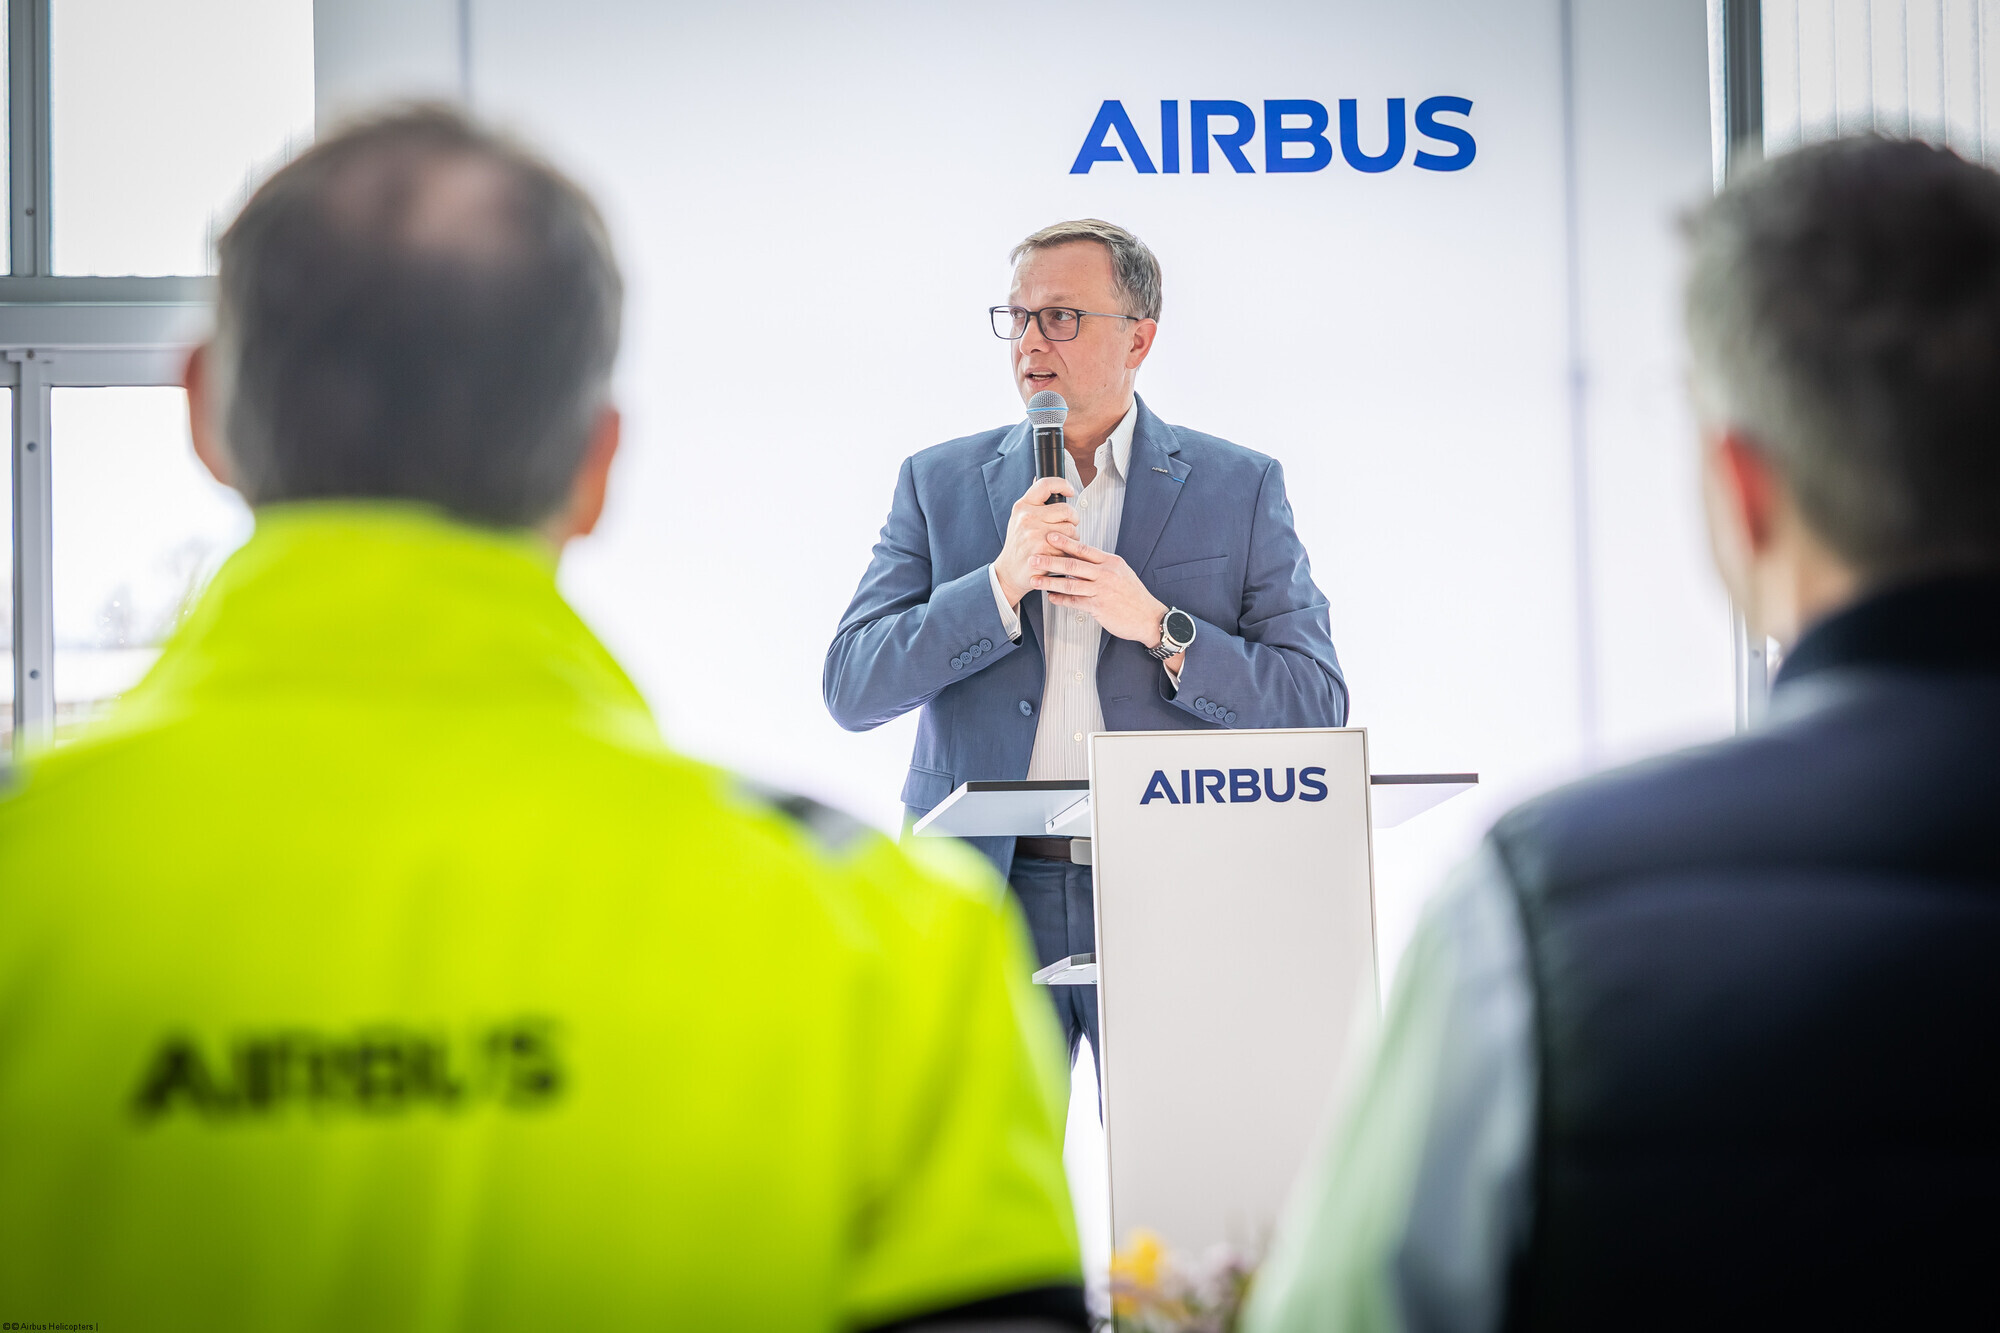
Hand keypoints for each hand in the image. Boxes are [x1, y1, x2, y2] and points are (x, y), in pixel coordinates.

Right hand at [994, 476, 1078, 606]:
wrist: (1009, 572)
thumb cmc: (1019, 545)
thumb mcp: (1019, 519)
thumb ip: (1033, 502)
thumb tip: (1037, 477)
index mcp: (1022, 506)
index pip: (1045, 485)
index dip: (1062, 485)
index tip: (1070, 491)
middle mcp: (1027, 517)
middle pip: (1066, 510)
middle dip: (1073, 520)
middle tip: (1067, 527)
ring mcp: (1034, 534)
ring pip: (1071, 530)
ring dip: (1072, 538)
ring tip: (1060, 544)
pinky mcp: (1043, 551)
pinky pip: (1068, 547)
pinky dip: (1068, 552)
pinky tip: (1057, 555)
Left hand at [1028, 533, 1180, 668]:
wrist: (1148, 617)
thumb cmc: (1133, 595)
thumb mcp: (1121, 572)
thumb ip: (1101, 565)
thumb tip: (1080, 556)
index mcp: (1111, 562)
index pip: (1084, 548)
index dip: (1065, 542)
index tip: (1049, 535)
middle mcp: (1106, 574)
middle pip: (1073, 564)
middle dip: (1050, 560)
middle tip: (1033, 558)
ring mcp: (1102, 591)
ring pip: (1070, 584)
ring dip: (1049, 581)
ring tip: (1035, 580)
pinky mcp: (1099, 607)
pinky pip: (1075, 602)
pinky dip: (1061, 599)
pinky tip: (1051, 597)